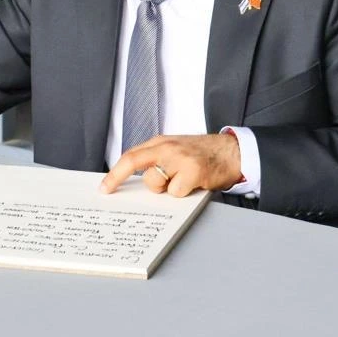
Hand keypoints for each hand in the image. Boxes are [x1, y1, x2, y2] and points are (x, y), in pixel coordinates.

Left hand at [98, 134, 241, 196]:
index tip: (105, 188)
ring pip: (156, 183)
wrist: (233, 151)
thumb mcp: (176, 149)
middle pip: (135, 165)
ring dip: (168, 188)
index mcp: (161, 142)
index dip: (114, 174)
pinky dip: (184, 193)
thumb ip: (156, 159)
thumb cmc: (203, 154)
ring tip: (185, 180)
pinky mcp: (193, 171)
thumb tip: (136, 181)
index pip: (130, 156)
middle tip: (161, 187)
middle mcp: (167, 147)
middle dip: (146, 183)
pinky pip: (176, 192)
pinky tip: (195, 184)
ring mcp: (179, 158)